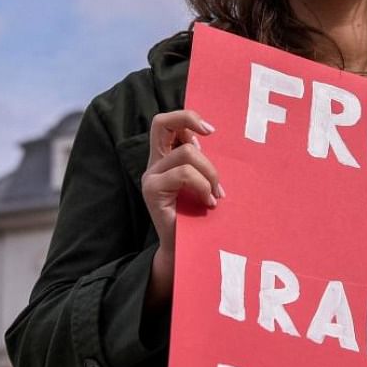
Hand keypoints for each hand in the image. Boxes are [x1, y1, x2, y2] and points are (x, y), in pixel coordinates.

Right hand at [141, 109, 222, 254]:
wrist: (186, 249)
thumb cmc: (198, 215)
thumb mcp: (202, 182)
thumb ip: (201, 163)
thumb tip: (209, 140)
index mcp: (164, 159)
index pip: (165, 123)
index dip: (186, 117)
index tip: (210, 131)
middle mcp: (154, 164)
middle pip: (161, 122)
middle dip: (189, 119)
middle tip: (210, 135)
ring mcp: (151, 177)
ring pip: (187, 153)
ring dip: (210, 172)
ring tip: (215, 194)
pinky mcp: (153, 190)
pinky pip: (185, 174)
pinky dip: (203, 186)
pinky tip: (208, 203)